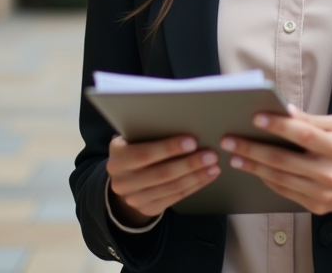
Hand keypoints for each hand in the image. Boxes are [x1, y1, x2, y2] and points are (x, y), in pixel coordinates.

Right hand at [105, 135, 220, 226]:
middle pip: (161, 173)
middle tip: (211, 154)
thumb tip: (181, 122)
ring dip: (196, 176)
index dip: (169, 148)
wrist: (125, 178)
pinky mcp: (148, 208)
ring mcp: (134, 198)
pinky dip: (195, 186)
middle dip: (189, 163)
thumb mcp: (133, 138)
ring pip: (172, 187)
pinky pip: (176, 197)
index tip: (192, 141)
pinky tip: (207, 176)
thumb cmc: (136, 148)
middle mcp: (123, 181)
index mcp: (118, 157)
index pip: (144, 154)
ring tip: (214, 166)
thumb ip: (149, 132)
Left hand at [220, 107, 331, 217]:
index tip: (256, 117)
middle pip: (284, 160)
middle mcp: (331, 172)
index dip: (279, 126)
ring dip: (254, 167)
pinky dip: (267, 180)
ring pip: (280, 178)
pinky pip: (285, 192)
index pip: (304, 135)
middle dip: (253, 149)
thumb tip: (287, 112)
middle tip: (231, 140)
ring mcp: (323, 193)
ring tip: (235, 155)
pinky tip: (254, 169)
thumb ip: (314, 120)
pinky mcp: (317, 206)